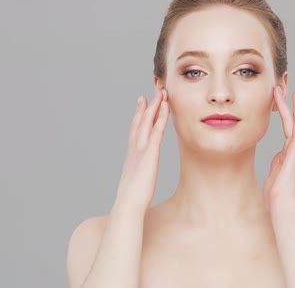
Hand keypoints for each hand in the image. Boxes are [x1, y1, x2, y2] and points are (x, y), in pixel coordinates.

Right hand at [116, 88, 168, 211]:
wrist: (128, 203)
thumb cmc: (132, 199)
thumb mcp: (136, 183)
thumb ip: (138, 175)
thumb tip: (140, 177)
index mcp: (132, 155)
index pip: (135, 130)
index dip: (139, 115)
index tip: (142, 102)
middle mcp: (135, 148)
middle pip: (140, 121)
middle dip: (147, 105)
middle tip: (152, 91)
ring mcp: (141, 149)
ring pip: (148, 122)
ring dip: (155, 106)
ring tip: (161, 92)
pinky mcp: (149, 153)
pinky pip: (157, 131)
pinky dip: (160, 117)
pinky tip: (166, 107)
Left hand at [263, 86, 294, 212]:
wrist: (282, 204)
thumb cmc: (276, 196)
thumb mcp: (274, 176)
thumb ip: (277, 164)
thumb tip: (277, 157)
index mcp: (288, 155)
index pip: (287, 131)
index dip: (286, 117)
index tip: (285, 106)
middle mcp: (294, 151)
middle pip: (293, 124)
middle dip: (293, 108)